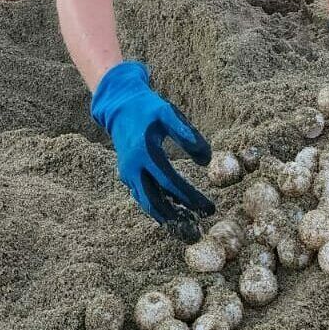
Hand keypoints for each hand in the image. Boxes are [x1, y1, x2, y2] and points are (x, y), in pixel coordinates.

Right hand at [91, 61, 214, 239]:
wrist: (120, 106)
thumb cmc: (148, 109)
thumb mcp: (168, 113)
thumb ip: (186, 133)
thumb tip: (207, 159)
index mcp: (145, 153)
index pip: (170, 183)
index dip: (190, 197)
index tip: (208, 207)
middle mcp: (133, 168)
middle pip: (155, 201)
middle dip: (178, 215)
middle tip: (200, 222)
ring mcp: (127, 174)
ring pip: (146, 203)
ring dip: (166, 216)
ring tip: (188, 223)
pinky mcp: (126, 176)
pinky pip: (142, 196)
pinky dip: (157, 207)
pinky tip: (173, 212)